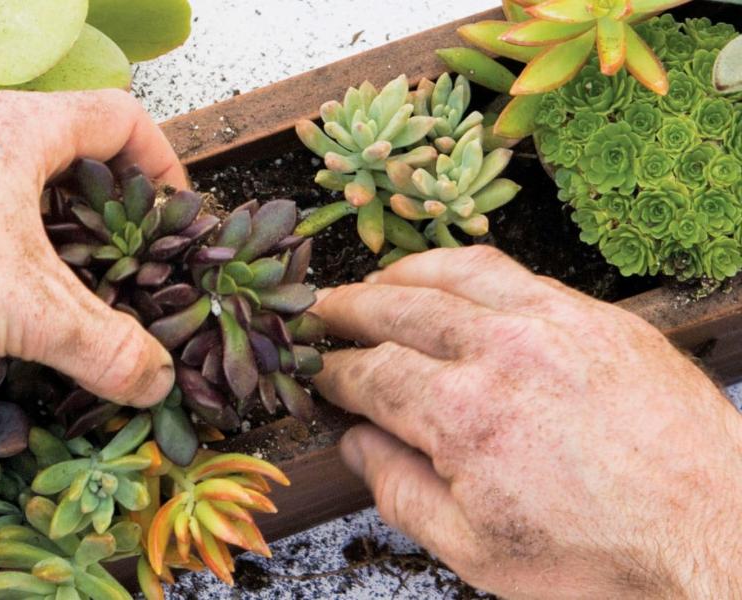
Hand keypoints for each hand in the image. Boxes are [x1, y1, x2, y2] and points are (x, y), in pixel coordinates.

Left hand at [0, 90, 182, 405]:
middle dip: (106, 188)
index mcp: (21, 132)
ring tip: (64, 257)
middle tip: (122, 237)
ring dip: (51, 204)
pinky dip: (1, 221)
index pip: (119, 116)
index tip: (168, 204)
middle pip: (69, 137)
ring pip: (16, 162)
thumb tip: (154, 379)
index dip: (159, 159)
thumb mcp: (34, 313)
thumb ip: (107, 347)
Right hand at [313, 246, 741, 598]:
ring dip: (402, 273)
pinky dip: (467, 269)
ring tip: (377, 283)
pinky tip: (455, 283)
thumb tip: (355, 442)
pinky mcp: (597, 314)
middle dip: (348, 307)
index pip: (370, 373)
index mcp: (464, 416)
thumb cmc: (603, 554)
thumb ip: (399, 489)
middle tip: (321, 310)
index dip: (333, 371)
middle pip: (398, 306)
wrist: (715, 534)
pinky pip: (517, 272)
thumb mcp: (475, 549)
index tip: (318, 374)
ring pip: (455, 271)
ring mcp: (554, 322)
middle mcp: (503, 352)